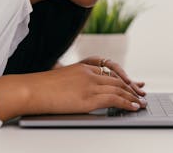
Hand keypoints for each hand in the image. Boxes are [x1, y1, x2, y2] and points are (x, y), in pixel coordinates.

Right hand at [25, 63, 146, 115]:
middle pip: (117, 78)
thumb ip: (74, 82)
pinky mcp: (88, 97)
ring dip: (132, 96)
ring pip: (118, 88)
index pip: (108, 69)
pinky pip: (114, 98)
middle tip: (141, 93)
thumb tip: (78, 92)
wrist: (30, 90)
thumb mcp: (60, 80)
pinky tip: (133, 106)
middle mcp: (88, 72)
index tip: (131, 82)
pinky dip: (127, 102)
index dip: (122, 77)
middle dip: (131, 87)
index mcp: (81, 67)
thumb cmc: (39, 88)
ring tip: (141, 103)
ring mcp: (89, 84)